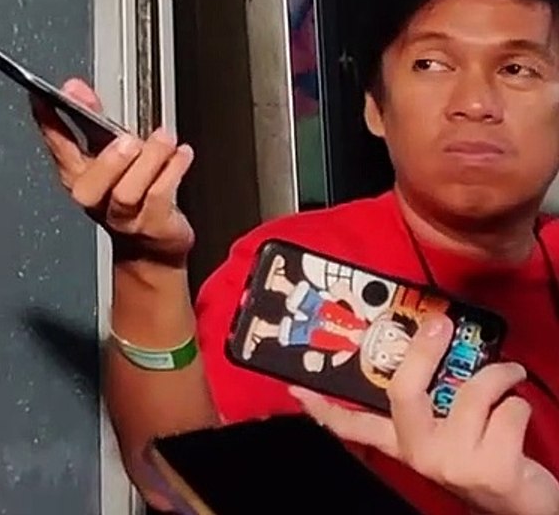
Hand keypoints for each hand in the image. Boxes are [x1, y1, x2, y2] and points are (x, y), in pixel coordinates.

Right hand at [32, 79, 194, 264]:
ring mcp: (121, 216)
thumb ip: (91, 116)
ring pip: (127, 192)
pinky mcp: (151, 225)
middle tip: (128, 141)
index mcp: (77, 174)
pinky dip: (172, 171)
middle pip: (90, 184)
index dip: (48, 122)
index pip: (57, 145)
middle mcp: (94, 198)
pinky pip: (159, 197)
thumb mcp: (108, 151)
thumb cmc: (130, 192)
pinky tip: (181, 154)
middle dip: (109, 161)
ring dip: (149, 162)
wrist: (152, 244)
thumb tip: (74, 87)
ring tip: (164, 140)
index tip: (46, 97)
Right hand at [294, 315, 558, 514]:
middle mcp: (420, 454)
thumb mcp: (452, 434)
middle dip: (424, 351)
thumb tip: (433, 348)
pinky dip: (520, 405)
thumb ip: (436, 403)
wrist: (524, 505)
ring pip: (474, 393)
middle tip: (441, 324)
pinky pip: (508, 411)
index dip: (324, 408)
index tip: (296, 390)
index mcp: (406, 445)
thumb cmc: (490, 459)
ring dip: (500, 375)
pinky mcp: (490, 469)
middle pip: (404, 391)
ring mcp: (452, 463)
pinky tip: (518, 417)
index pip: (355, 427)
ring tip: (509, 375)